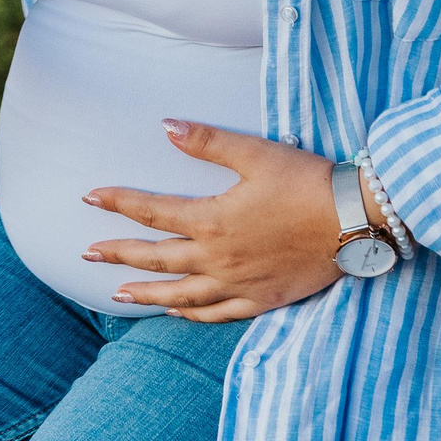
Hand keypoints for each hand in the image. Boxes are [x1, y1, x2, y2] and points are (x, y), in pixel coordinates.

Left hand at [83, 120, 345, 321]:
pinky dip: (190, 313)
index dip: (119, 203)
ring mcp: (238, 283)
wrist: (353, 221)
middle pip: (157, 258)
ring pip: (180, 293)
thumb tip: (166, 126)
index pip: (153, 211)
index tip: (90, 198)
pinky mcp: (261, 299)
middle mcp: (218, 257)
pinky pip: (216, 313)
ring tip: (117, 295)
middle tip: (87, 255)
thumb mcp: (256, 153)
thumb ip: (208, 142)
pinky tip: (175, 311)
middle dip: (118, 254)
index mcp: (213, 219)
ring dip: (145, 293)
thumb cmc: (306, 181)